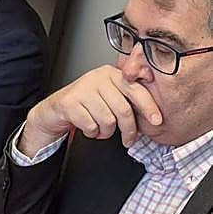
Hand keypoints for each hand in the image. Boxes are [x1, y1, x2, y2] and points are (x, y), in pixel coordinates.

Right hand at [19, 64, 161, 155]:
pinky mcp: (69, 102)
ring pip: (108, 120)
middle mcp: (97, 78)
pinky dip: (92, 133)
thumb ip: (129, 97)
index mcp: (111, 74)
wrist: (54, 110)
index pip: (136, 90)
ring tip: (101, 130)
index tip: (157, 121)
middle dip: (128, 129)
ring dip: (106, 132)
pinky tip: (88, 128)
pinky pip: (91, 126)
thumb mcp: (110, 95)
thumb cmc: (86, 104)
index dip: (149, 107)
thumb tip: (154, 111)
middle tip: (128, 139)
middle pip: (123, 109)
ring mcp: (82, 89)